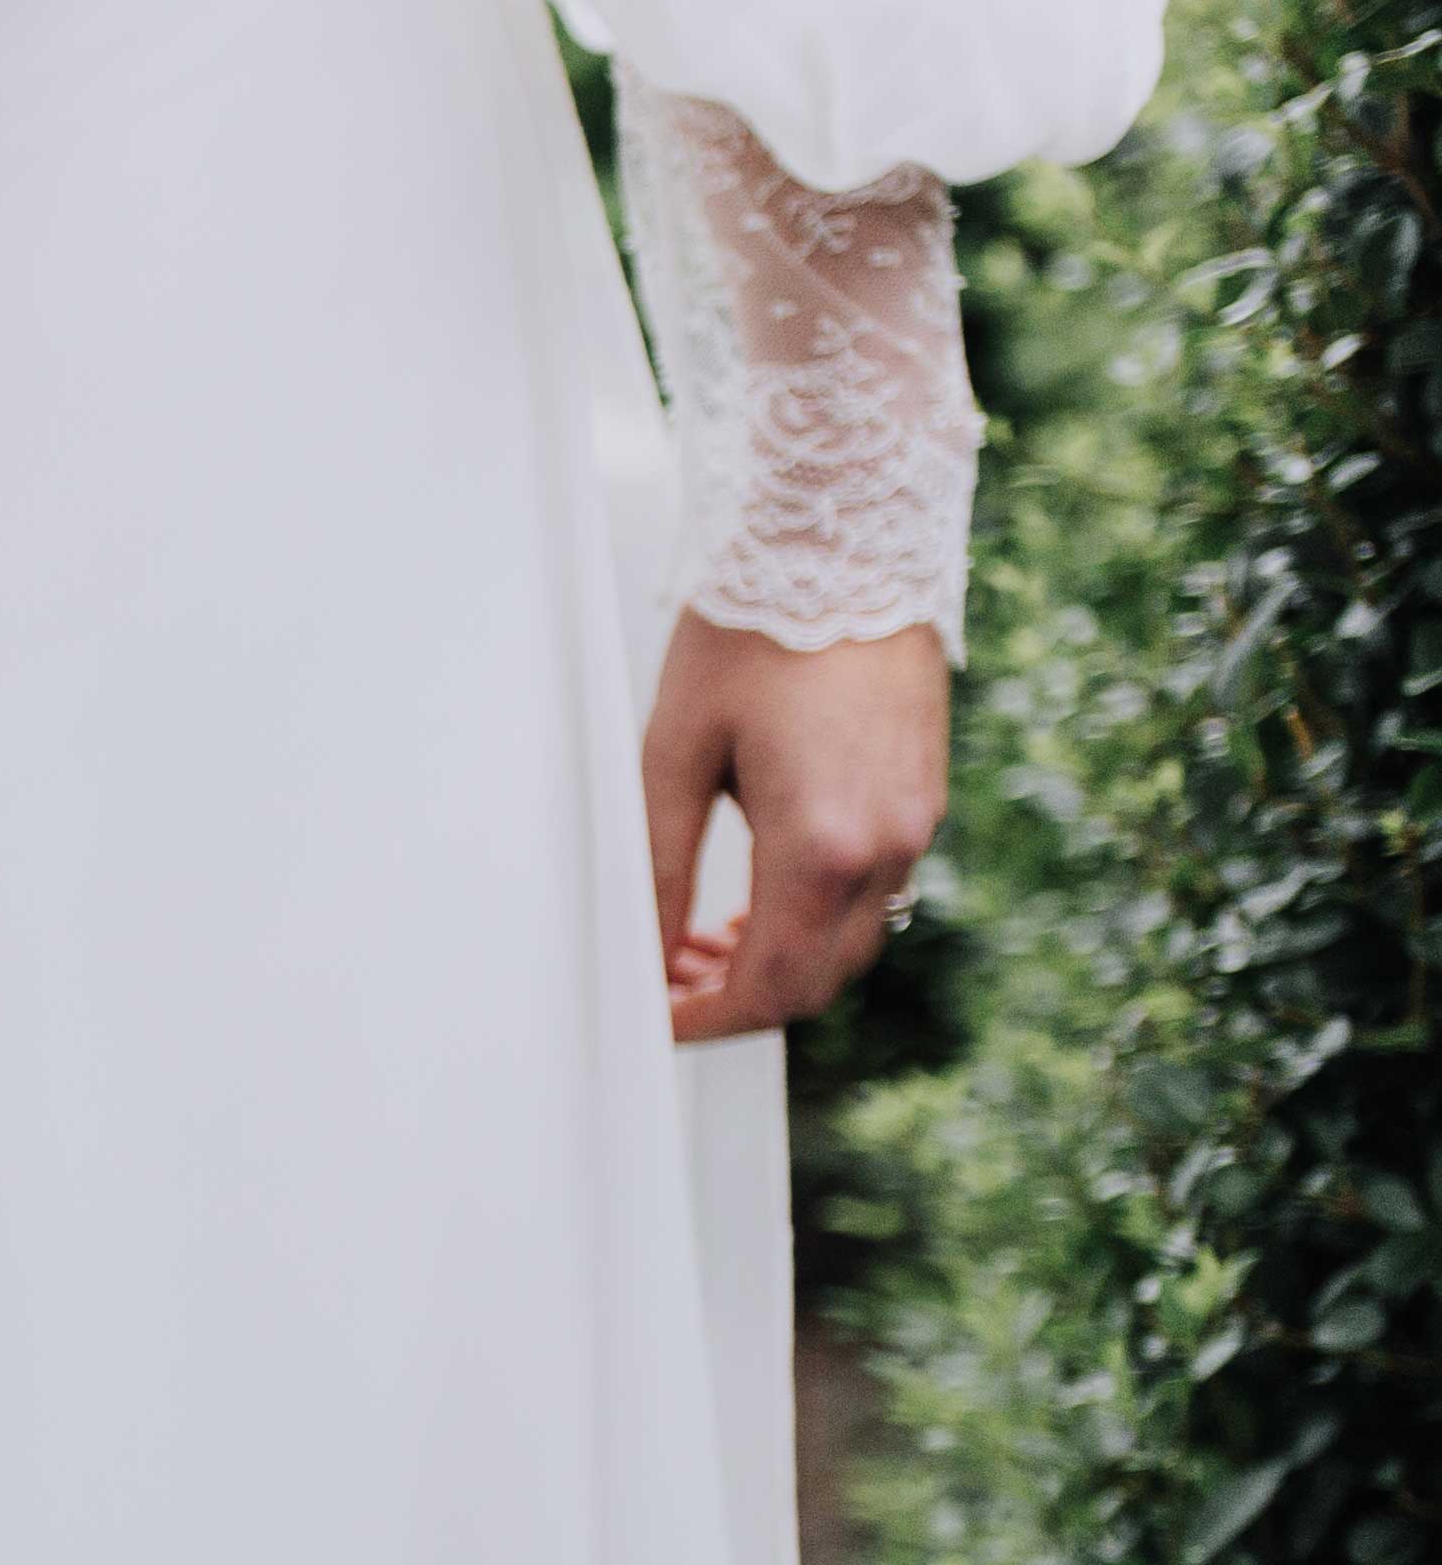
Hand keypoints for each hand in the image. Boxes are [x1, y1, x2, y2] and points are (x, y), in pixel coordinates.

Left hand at [640, 611, 947, 1041]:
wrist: (847, 547)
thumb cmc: (751, 636)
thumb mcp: (674, 751)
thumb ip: (656, 861)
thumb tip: (638, 948)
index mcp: (822, 842)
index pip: (770, 983)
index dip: (705, 1017)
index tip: (652, 1015)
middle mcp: (886, 845)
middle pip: (818, 978)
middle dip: (739, 997)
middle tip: (667, 978)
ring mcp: (917, 823)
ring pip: (849, 942)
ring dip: (777, 958)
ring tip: (698, 938)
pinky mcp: (925, 798)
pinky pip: (872, 893)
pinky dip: (814, 916)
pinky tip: (755, 894)